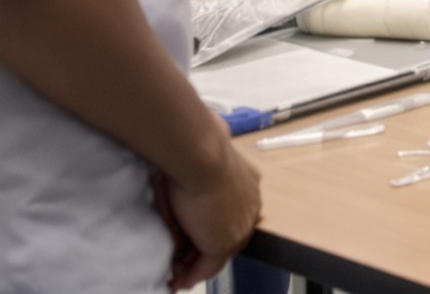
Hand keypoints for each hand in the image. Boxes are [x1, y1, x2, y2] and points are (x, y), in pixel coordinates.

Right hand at [157, 129, 259, 287]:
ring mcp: (240, 224)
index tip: (195, 234)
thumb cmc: (196, 148)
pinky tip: (180, 280)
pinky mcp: (225, 242)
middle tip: (185, 260)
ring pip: (219, 251)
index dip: (211, 225)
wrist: (200, 154)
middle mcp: (250, 203)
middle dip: (206, 248)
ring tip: (179, 274)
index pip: (231, 211)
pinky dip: (194, 274)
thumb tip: (189, 172)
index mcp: (247, 182)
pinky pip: (210, 265)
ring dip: (198, 263)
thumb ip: (201, 170)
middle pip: (227, 233)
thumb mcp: (201, 161)